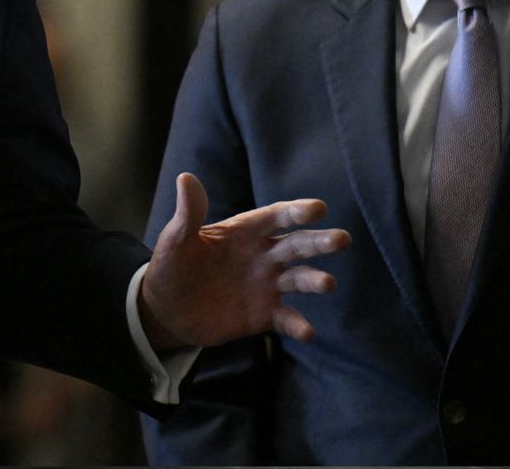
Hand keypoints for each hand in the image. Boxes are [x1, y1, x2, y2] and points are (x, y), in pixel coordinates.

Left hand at [139, 172, 349, 352]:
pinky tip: (307, 332)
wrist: (167, 309)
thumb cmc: (173, 266)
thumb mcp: (176, 239)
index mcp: (244, 231)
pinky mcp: (264, 314)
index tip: (318, 208)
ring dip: (314, 280)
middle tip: (341, 239)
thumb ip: (188, 212)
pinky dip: (298, 324)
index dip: (296, 211)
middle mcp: (263, 255)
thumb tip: (186, 177)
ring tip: (327, 283)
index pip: (275, 217)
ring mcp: (267, 285)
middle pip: (296, 245)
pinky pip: (286, 318)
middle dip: (319, 242)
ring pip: (298, 279)